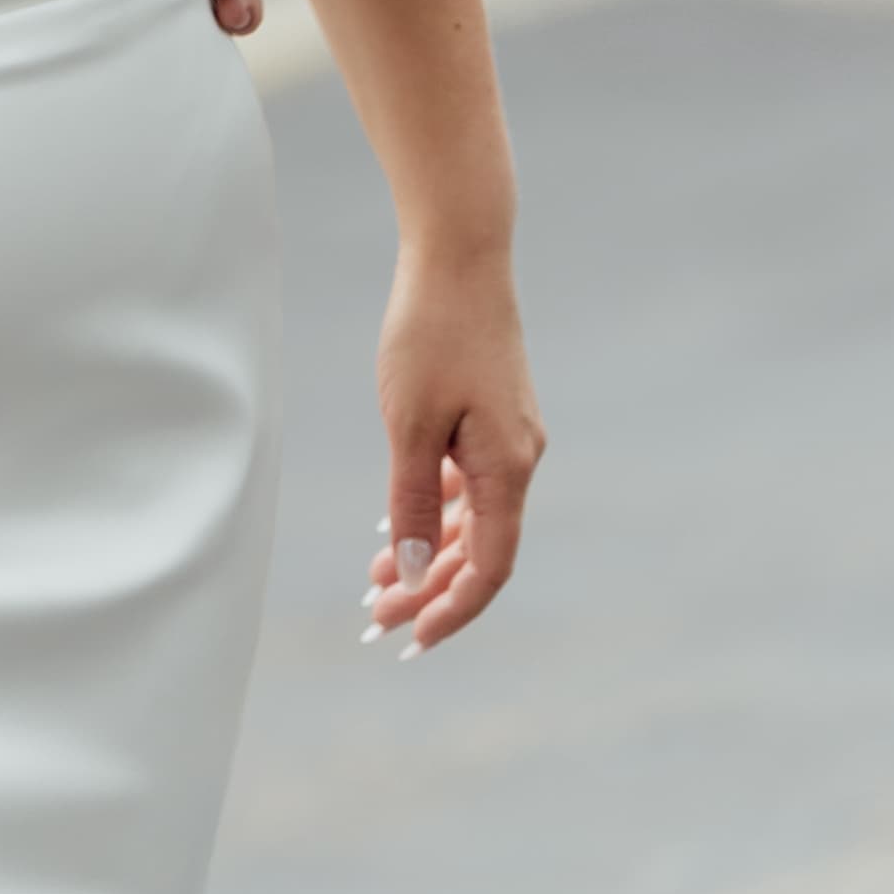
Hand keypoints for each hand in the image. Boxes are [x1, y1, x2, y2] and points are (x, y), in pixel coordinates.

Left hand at [362, 247, 544, 656]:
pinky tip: (395, 525)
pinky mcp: (492, 417)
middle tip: (374, 620)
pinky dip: (434, 509)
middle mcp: (519, 461)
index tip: (409, 640)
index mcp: (509, 470)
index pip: (489, 569)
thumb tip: (418, 575)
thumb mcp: (410, 423)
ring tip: (374, 581)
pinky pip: (467, 483)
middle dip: (429, 591)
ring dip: (427, 552)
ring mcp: (508, 438)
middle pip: (480, 550)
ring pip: (471, 518)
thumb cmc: (431, 332)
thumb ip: (414, 502)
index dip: (452, 611)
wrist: (459, 252)